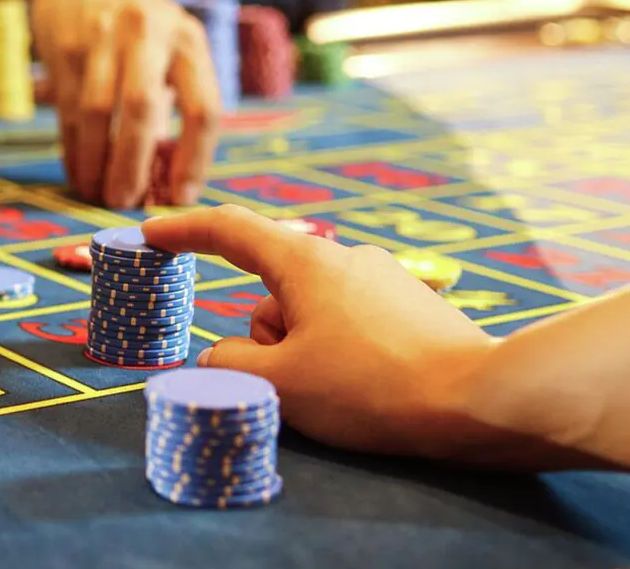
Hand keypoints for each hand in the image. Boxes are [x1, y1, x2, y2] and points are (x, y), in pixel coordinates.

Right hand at [27, 0, 220, 208]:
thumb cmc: (137, 27)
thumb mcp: (170, 48)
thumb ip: (172, 106)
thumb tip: (168, 181)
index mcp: (187, 40)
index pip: (203, 108)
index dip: (195, 159)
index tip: (182, 196)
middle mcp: (147, 35)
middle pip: (141, 110)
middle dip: (132, 165)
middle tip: (125, 201)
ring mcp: (101, 39)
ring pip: (96, 114)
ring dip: (96, 162)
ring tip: (97, 193)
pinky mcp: (64, 49)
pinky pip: (66, 111)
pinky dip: (73, 149)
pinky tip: (79, 171)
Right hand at [141, 206, 498, 458]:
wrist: (478, 399)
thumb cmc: (371, 388)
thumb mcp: (279, 385)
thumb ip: (229, 366)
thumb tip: (219, 357)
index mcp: (305, 263)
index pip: (229, 230)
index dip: (183, 231)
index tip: (150, 233)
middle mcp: (345, 258)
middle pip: (272, 292)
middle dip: (266, 338)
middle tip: (293, 385)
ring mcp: (384, 279)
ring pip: (311, 314)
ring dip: (305, 351)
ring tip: (342, 393)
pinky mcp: (413, 308)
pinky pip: (350, 325)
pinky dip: (342, 354)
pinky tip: (371, 388)